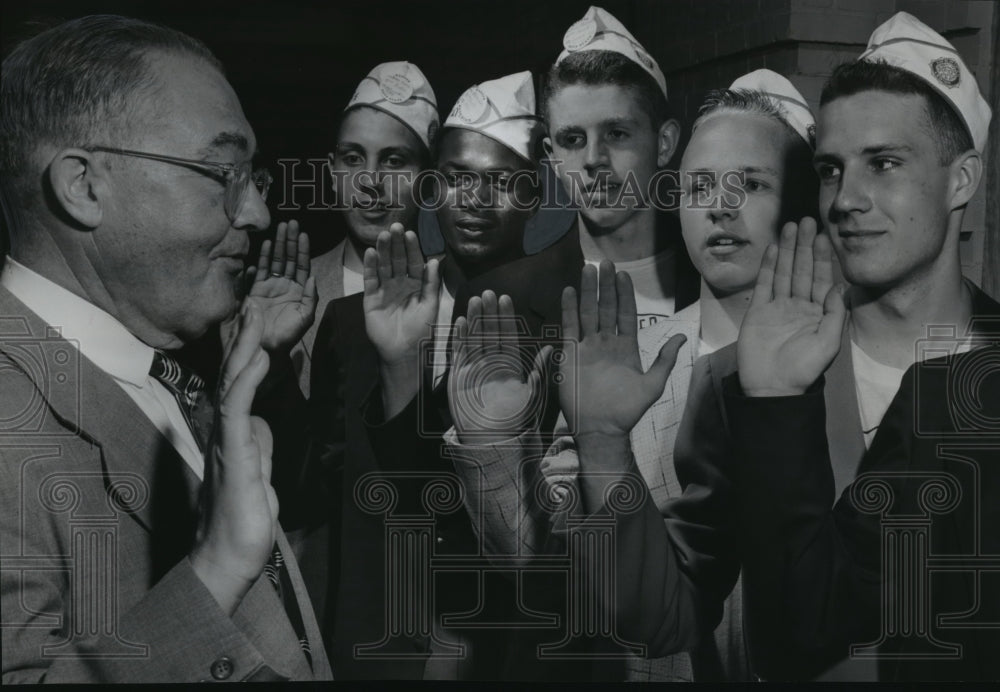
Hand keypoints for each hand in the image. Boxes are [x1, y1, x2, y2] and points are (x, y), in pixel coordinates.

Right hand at [190, 301, 277, 615]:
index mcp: (233, 433)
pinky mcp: (232, 454)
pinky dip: (248, 380)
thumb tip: (262, 422)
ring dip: (244, 347)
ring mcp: (225, 440)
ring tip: (255, 315)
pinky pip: (237, 409)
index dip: (246, 351)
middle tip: (253, 301)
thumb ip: (259, 445)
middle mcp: (224, 431)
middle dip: (243, 338)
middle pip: (232, 374)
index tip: (256, 321)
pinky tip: (258, 357)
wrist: (229, 556)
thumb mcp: (259, 472)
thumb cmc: (242, 518)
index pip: (239, 383)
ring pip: (231, 383)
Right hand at [245, 220, 316, 352]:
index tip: (304, 234)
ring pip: (275, 261)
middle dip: (290, 241)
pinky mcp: (255, 291)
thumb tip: (312, 276)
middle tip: (291, 223)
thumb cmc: (289, 334)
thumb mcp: (306, 317)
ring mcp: (269, 287)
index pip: (302, 266)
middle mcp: (285, 285)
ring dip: (277, 245)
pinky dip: (262, 259)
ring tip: (279, 229)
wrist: (267, 347)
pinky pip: (259, 271)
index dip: (303, 250)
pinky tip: (265, 247)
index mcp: (299, 291)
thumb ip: (311, 297)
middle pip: (288, 258)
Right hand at [363, 223, 439, 366]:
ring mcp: (385, 290)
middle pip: (397, 260)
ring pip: (383, 266)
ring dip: (383, 251)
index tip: (411, 234)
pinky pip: (371, 279)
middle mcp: (400, 284)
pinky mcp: (371, 298)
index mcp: (416, 285)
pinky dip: (370, 266)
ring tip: (383, 236)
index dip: (412, 249)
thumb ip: (431, 284)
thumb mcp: (430, 306)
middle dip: (397, 244)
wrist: (404, 352)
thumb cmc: (421, 330)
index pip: (414, 262)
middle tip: (396, 227)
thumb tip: (434, 261)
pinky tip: (371, 252)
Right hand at [449, 290, 551, 444]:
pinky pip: (459, 353)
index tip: (505, 298)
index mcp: (510, 365)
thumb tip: (551, 346)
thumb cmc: (515, 420)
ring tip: (474, 301)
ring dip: (474, 319)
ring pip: (474, 338)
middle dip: (489, 313)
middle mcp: (492, 363)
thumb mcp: (532, 395)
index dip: (506, 317)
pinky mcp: (458, 376)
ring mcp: (474, 368)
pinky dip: (459, 338)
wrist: (491, 440)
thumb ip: (539, 371)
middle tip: (488, 292)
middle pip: (489, 332)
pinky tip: (460, 321)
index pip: (508, 336)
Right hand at [560, 260, 685, 437]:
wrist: (602, 428)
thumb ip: (665, 359)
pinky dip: (568, 309)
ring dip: (587, 291)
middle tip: (604, 262)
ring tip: (588, 269)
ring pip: (587, 312)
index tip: (623, 274)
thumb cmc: (627, 409)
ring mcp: (587, 347)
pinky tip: (569, 291)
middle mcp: (605, 343)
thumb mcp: (653, 384)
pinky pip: (569, 327)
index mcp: (625, 347)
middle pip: (605, 307)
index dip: (624, 294)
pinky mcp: (570, 354)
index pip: (625, 314)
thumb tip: (683, 336)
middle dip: (605, 285)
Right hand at [737, 218, 846, 396]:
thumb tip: (837, 285)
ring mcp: (776, 307)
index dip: (822, 257)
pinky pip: (764, 284)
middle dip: (804, 246)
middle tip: (806, 221)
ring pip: (784, 272)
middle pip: (802, 270)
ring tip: (789, 227)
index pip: (821, 279)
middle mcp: (798, 306)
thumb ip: (835, 314)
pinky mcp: (757, 311)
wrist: (772, 387)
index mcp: (817, 313)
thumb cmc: (804, 369)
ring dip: (787, 250)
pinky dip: (769, 266)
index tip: (823, 235)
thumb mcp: (829, 343)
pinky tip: (774, 249)